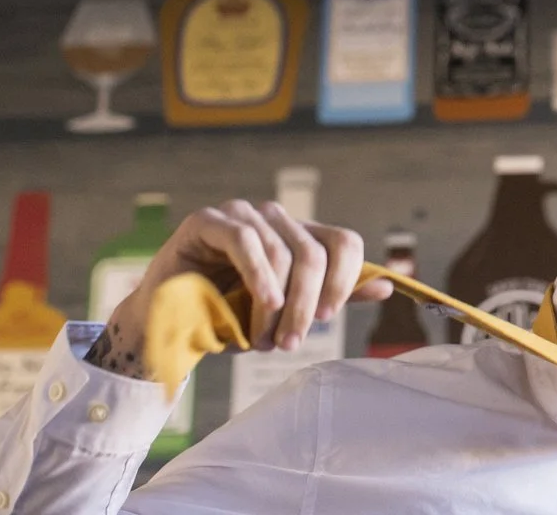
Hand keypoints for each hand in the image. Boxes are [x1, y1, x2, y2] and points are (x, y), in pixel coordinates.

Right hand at [88, 200, 392, 378]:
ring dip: (276, 303)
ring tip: (264, 336)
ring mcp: (242, 214)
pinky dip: (258, 274)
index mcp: (301, 235)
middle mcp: (276, 219)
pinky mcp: (208, 220)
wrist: (170, 327)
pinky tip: (261, 303)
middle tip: (291, 342)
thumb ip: (333, 295)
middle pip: (316, 252)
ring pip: (283, 251)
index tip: (326, 317)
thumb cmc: (230, 316)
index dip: (344, 279)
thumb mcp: (289, 311)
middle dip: (306, 303)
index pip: (344, 242)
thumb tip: (387, 287)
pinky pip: (244, 239)